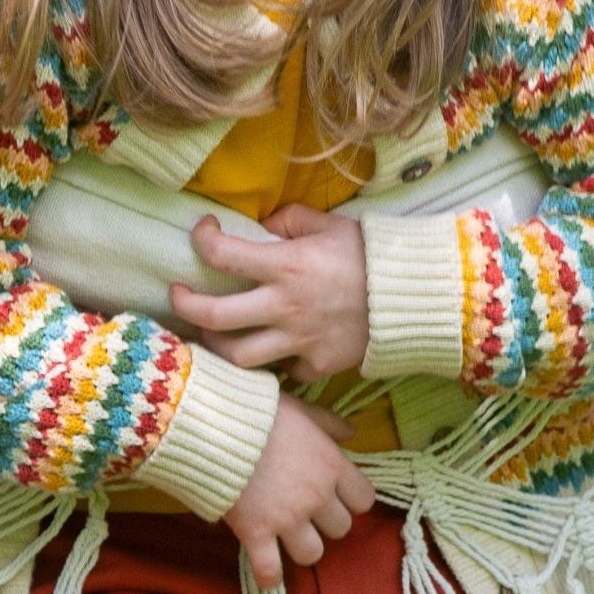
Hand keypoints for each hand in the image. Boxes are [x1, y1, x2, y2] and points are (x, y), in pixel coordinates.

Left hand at [170, 203, 370, 382]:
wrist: (416, 296)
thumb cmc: (372, 254)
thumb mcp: (330, 224)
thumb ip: (289, 221)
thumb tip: (260, 228)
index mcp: (286, 265)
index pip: (222, 254)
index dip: (202, 239)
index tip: (203, 232)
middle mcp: (285, 306)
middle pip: (214, 316)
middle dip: (185, 306)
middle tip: (177, 295)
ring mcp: (299, 340)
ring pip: (238, 356)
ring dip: (218, 344)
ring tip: (214, 332)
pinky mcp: (318, 365)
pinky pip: (284, 372)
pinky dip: (276, 364)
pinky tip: (273, 351)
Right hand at [223, 395, 377, 587]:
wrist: (217, 425)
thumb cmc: (260, 412)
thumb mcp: (301, 408)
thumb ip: (328, 423)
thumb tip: (351, 433)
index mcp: (332, 466)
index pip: (364, 499)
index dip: (351, 500)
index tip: (336, 496)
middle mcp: (317, 497)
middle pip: (341, 529)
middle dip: (326, 523)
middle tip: (307, 514)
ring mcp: (287, 518)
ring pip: (313, 554)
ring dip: (302, 548)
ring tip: (288, 539)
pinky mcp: (256, 533)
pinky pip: (270, 570)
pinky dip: (270, 576)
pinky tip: (269, 576)